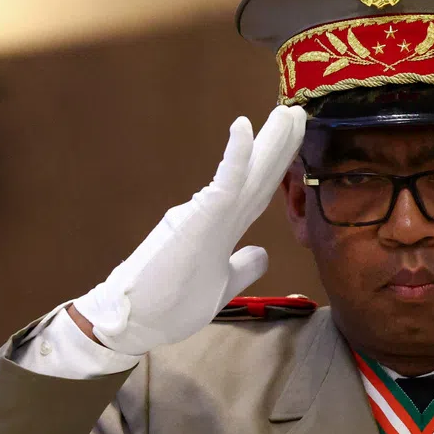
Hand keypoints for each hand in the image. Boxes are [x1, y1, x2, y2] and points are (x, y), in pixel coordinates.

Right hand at [72, 105, 306, 353]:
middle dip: (280, 145)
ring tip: (286, 112)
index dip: (280, 165)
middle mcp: (216, 216)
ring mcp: (205, 216)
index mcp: (222, 229)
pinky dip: (235, 159)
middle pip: (257, 176)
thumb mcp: (221, 287)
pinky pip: (222, 187)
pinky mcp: (195, 223)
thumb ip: (242, 267)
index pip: (258, 191)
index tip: (296, 138)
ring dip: (267, 143)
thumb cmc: (170, 305)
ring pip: (245, 175)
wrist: (134, 322)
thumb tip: (262, 253)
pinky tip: (243, 128)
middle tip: (298, 112)